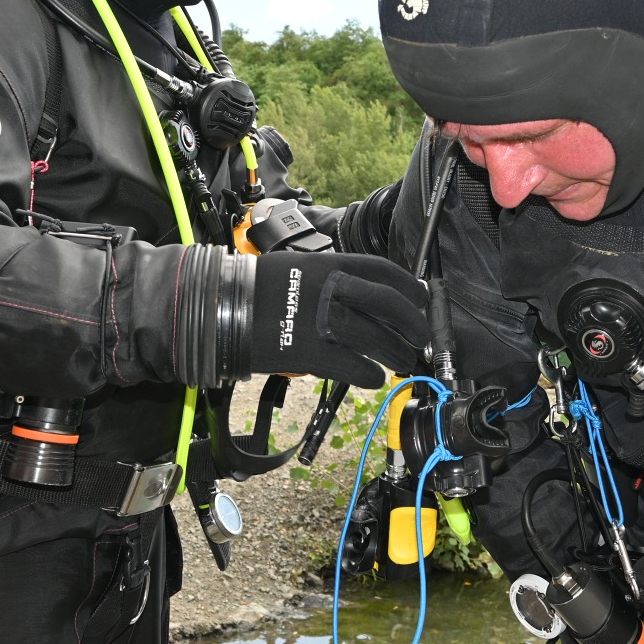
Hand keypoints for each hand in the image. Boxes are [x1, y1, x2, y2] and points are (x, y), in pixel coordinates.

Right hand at [250, 251, 427, 387]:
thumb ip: (334, 276)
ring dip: (397, 353)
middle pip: (389, 307)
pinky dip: (369, 375)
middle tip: (420, 337)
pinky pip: (354, 368)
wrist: (223, 306)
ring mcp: (324, 322)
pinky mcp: (312, 352)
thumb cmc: (259, 287)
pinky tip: (374, 378)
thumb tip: (366, 294)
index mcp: (332, 265)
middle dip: (413, 324)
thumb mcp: (301, 267)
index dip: (409, 288)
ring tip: (404, 361)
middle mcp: (333, 290)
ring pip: (377, 340)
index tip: (420, 299)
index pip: (384, 273)